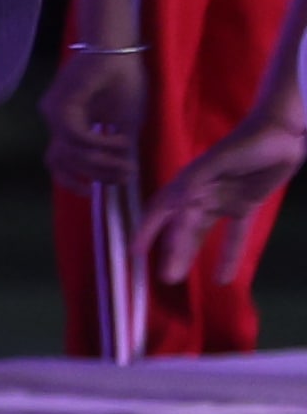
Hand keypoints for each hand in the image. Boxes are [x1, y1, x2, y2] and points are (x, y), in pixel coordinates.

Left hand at [45, 42, 155, 194]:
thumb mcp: (125, 124)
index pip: (57, 162)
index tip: (90, 193)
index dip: (69, 181)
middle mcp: (56, 120)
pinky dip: (100, 143)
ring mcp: (55, 111)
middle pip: (63, 162)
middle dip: (97, 175)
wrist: (119, 52)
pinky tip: (122, 141)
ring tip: (127, 160)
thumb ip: (118, 149)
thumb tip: (123, 174)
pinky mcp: (61, 102)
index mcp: (67, 127)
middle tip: (126, 176)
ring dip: (100, 162)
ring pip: (69, 152)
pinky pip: (75, 134)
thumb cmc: (124, 84)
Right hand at [146, 112, 305, 282]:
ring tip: (179, 278)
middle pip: (180, 226)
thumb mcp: (218, 163)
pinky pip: (234, 235)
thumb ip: (196, 184)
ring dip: (190, 253)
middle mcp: (200, 194)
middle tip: (166, 278)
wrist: (279, 135)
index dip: (147, 230)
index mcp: (188, 183)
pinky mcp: (244, 206)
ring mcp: (222, 201)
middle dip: (170, 250)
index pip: (161, 211)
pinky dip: (228, 255)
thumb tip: (176, 207)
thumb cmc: (246, 145)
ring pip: (200, 232)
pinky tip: (224, 277)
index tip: (135, 252)